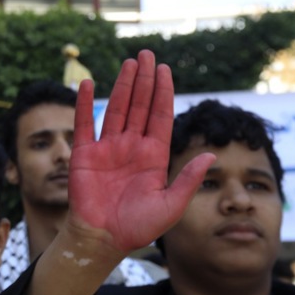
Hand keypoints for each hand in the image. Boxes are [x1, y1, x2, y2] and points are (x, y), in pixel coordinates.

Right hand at [66, 50, 214, 252]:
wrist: (104, 240)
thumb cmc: (138, 227)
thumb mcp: (171, 205)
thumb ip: (187, 179)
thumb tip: (210, 154)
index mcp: (153, 156)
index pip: (159, 116)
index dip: (162, 92)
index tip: (165, 70)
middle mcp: (131, 147)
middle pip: (139, 106)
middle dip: (144, 80)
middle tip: (147, 54)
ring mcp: (107, 149)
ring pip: (116, 109)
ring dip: (122, 85)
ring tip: (129, 63)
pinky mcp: (84, 155)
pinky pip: (84, 124)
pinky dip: (84, 104)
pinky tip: (88, 84)